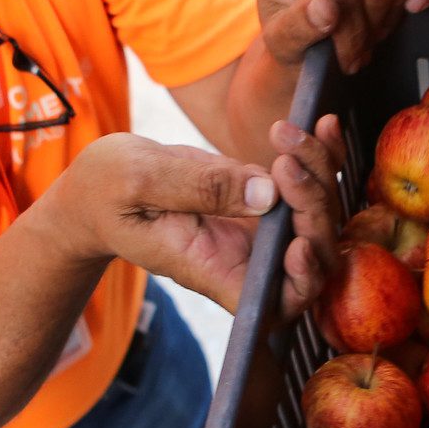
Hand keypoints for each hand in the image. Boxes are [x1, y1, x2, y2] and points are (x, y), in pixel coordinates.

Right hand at [59, 119, 343, 316]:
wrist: (105, 182)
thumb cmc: (106, 192)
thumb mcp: (138, 180)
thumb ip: (199, 187)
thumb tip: (265, 192)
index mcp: (211, 272)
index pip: (274, 304)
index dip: (301, 283)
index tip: (297, 244)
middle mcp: (244, 258)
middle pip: (313, 255)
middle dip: (314, 208)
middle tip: (286, 161)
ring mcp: (258, 230)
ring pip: (320, 216)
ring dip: (323, 174)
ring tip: (297, 134)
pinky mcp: (265, 199)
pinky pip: (310, 185)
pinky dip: (321, 156)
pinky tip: (320, 123)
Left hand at [257, 0, 428, 73]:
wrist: (306, 18)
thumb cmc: (294, 27)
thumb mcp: (281, 41)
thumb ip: (295, 28)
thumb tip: (325, 8)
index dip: (351, 34)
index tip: (347, 60)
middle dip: (374, 24)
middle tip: (363, 44)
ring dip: (398, 6)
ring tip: (377, 25)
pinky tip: (417, 2)